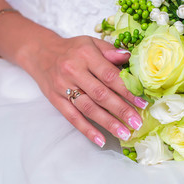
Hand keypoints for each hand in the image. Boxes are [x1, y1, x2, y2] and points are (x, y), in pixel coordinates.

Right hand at [25, 35, 147, 146]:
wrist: (40, 52)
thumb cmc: (72, 49)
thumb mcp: (91, 42)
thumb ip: (110, 51)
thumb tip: (130, 58)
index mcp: (86, 55)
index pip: (110, 75)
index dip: (127, 91)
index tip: (142, 103)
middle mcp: (74, 71)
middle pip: (100, 94)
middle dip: (121, 110)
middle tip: (136, 123)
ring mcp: (63, 87)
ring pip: (88, 108)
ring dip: (108, 123)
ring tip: (124, 133)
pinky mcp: (56, 100)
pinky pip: (72, 117)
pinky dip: (87, 130)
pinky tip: (101, 140)